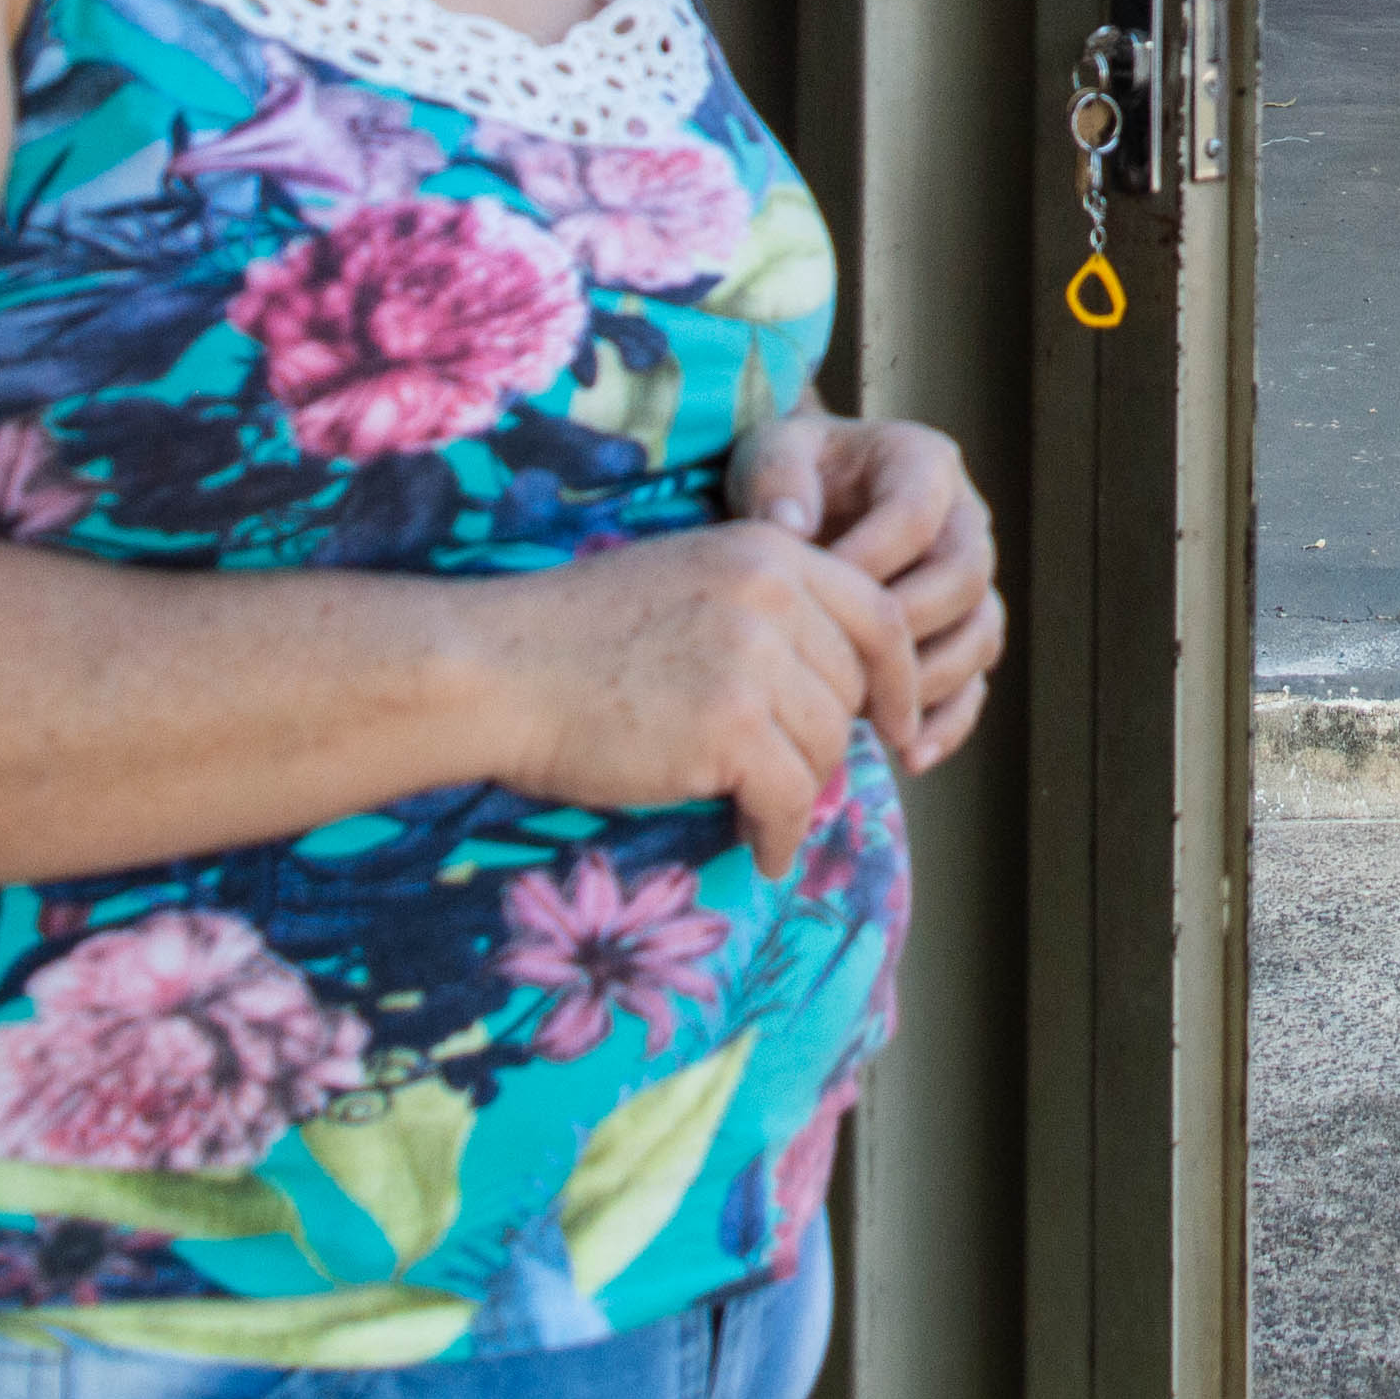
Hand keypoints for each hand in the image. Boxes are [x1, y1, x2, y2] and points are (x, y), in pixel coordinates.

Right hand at [494, 516, 921, 870]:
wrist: (497, 668)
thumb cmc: (576, 635)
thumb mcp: (689, 582)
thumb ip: (766, 613)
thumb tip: (834, 688)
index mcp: (769, 550)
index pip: (880, 615)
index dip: (901, 678)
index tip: (899, 723)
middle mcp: (773, 595)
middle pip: (853, 689)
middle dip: (830, 743)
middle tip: (791, 780)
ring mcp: (752, 659)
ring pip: (826, 746)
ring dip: (801, 793)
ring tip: (766, 817)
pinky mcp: (729, 727)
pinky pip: (791, 797)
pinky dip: (783, 834)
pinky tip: (761, 848)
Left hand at [738, 414, 1005, 774]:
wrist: (799, 504)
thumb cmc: (785, 478)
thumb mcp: (770, 452)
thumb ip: (777, 476)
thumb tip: (790, 524)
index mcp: (922, 463)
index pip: (915, 516)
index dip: (868, 561)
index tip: (810, 600)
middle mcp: (963, 519)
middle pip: (965, 578)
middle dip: (905, 629)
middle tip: (843, 665)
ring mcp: (968, 580)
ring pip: (981, 633)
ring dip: (932, 682)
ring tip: (873, 720)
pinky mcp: (962, 632)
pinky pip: (978, 680)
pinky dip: (951, 721)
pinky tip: (911, 755)